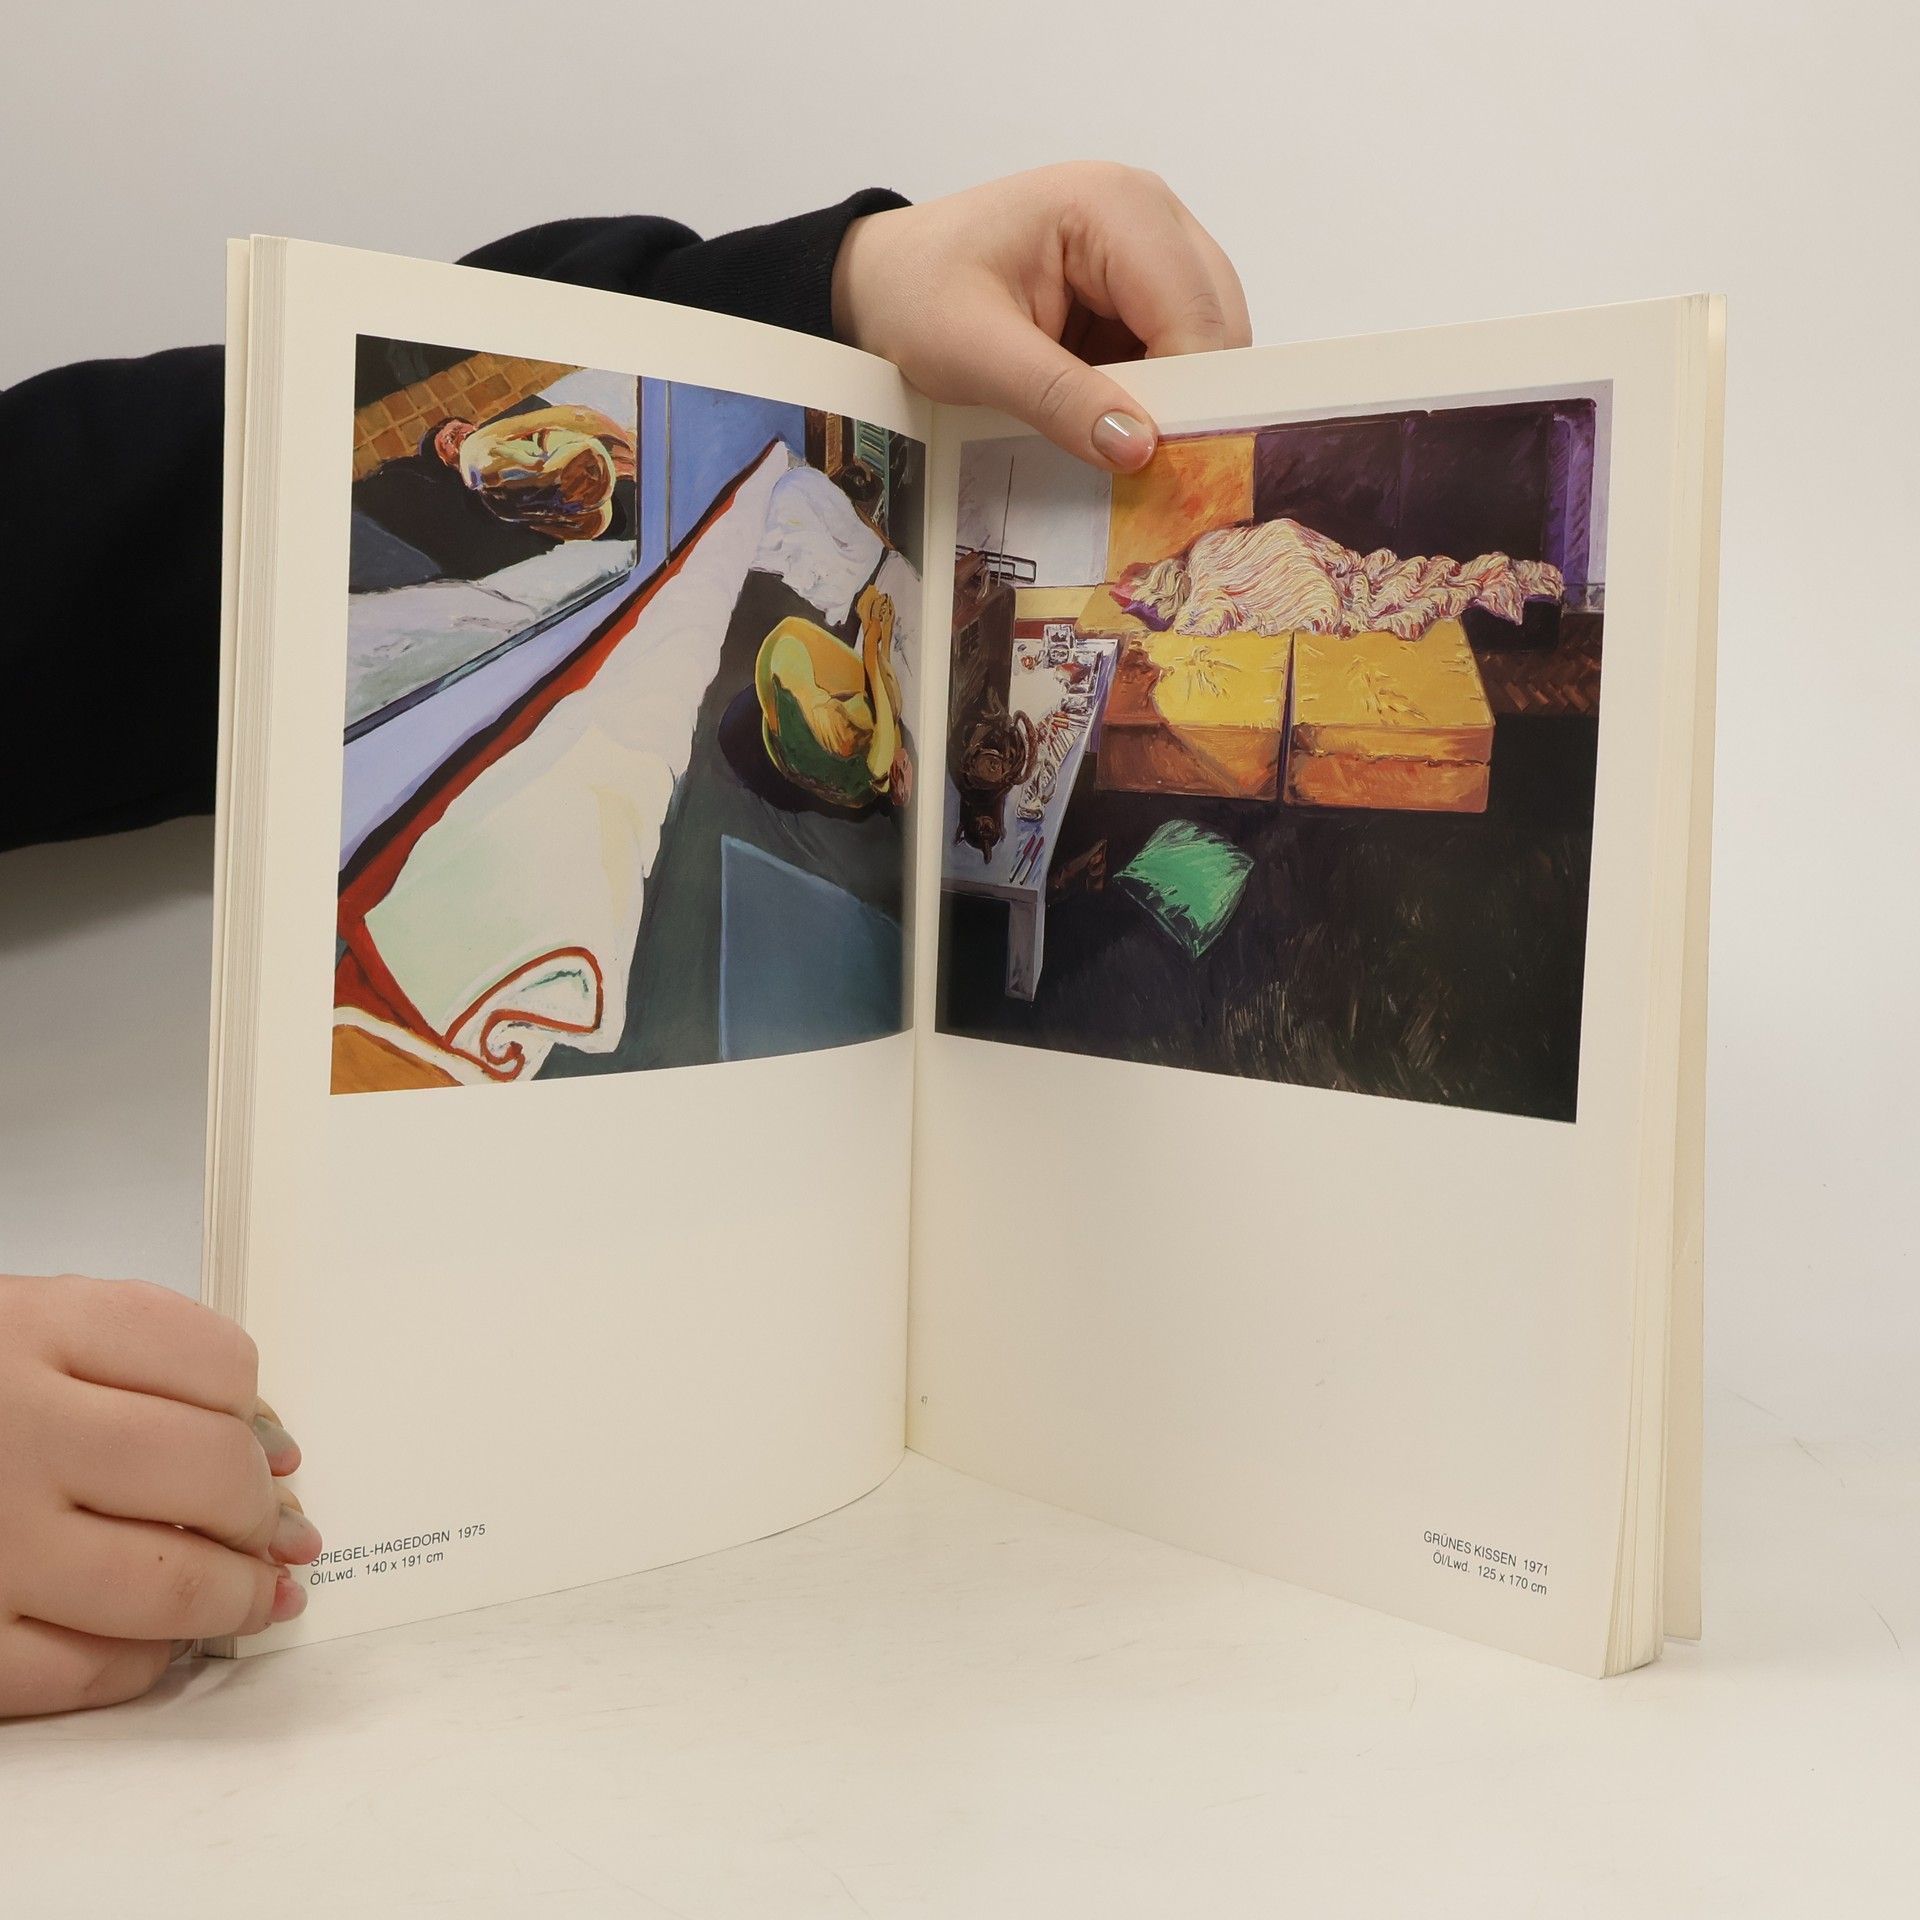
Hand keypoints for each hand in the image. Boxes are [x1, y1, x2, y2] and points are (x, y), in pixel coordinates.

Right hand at [0, 1274, 318, 1717]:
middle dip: (262, 1510)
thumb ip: (142, 1358)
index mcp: (32, 1328)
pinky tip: (162, 1643)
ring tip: (263, 1593)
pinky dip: (142, 1661)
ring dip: (238, 1595)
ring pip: (164, 1583)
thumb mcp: (25, 1324)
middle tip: (279, 1525)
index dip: (259, 1413)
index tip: (271, 1442)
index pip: (215, 1364)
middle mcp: (11, 1430)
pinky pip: (82, 1669)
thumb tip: (273, 1446)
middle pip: (207, 1472)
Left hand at [831, 163, 1250, 471]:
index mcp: (1114, 206)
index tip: (1168, 466)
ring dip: (1171, 397)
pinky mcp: (1137, 287)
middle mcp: (1149, 214)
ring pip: (1204, 340)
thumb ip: (1057, 398)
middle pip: (1216, 321)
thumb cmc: (915, 296)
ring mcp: (1149, 248)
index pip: (1192, 311)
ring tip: (1120, 443)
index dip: (1190, 393)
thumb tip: (1138, 448)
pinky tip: (1111, 423)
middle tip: (1148, 467)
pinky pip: (1173, 349)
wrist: (883, 280)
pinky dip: (1153, 393)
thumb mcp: (974, 353)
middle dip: (1190, 397)